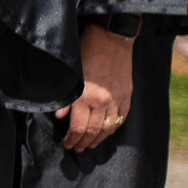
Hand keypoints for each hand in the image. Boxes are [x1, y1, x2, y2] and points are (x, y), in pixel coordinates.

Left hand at [57, 21, 133, 151]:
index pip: (78, 127)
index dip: (72, 139)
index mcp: (85, 97)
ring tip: (90, 145)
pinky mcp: (127, 96)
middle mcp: (102, 102)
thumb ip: (66, 98)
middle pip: (93, 131)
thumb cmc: (86, 52)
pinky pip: (121, 119)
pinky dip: (113, 129)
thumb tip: (60, 117)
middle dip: (83, 142)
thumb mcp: (71, 74)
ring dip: (98, 139)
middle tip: (76, 149)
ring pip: (108, 128)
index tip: (67, 145)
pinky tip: (106, 133)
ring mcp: (117, 100)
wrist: (111, 39)